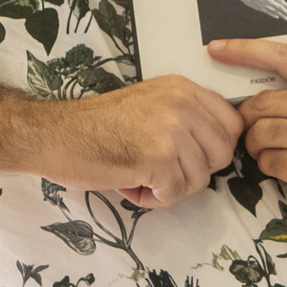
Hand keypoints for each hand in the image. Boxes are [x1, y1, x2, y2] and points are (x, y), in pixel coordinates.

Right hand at [20, 72, 242, 208]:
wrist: (55, 134)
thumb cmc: (96, 125)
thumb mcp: (151, 103)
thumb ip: (186, 117)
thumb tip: (217, 150)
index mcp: (182, 87)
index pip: (231, 124)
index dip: (214, 149)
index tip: (191, 156)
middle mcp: (181, 103)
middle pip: (221, 155)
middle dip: (196, 172)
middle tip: (165, 172)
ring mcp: (171, 130)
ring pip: (200, 179)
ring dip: (172, 188)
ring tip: (142, 177)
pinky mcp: (157, 158)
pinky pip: (175, 193)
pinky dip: (154, 199)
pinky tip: (132, 186)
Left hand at [212, 38, 286, 247]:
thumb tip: (251, 91)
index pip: (286, 57)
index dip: (247, 50)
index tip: (216, 46)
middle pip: (264, 102)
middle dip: (250, 121)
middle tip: (259, 135)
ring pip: (261, 131)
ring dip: (258, 147)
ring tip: (277, 154)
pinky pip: (268, 159)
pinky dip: (268, 167)